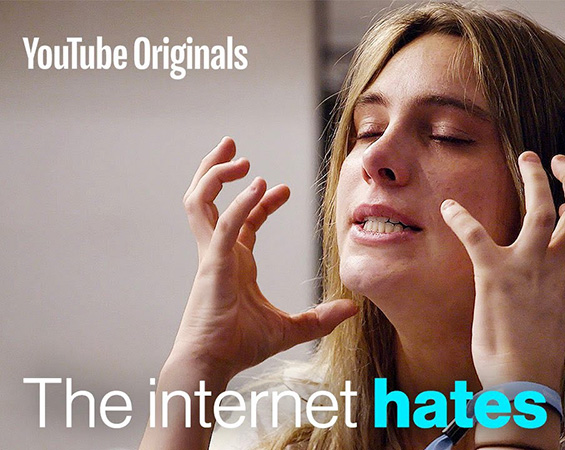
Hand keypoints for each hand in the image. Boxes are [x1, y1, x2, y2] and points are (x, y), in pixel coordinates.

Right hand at [172, 137, 356, 381]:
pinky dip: (240, 203)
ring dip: (215, 174)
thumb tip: (353, 308)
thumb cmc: (240, 347)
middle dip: (217, 170)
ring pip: (200, 203)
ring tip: (236, 155)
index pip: (243, 220)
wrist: (213, 366)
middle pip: (207, 200)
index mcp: (233, 262)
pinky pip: (224, 224)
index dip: (259, 200)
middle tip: (232, 146)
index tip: (281, 187)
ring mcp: (212, 256)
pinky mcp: (213, 265)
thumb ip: (320, 318)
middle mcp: (219, 253)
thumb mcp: (290, 328)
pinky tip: (260, 187)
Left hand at [440, 152, 564, 388]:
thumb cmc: (534, 358)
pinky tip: (448, 208)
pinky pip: (476, 235)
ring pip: (541, 208)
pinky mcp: (496, 275)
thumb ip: (560, 295)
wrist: (521, 383)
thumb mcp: (558, 323)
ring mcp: (529, 268)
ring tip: (527, 157)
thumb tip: (552, 284)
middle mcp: (558, 268)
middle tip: (556, 160)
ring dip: (535, 178)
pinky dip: (460, 218)